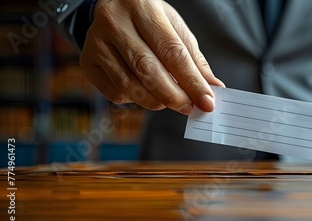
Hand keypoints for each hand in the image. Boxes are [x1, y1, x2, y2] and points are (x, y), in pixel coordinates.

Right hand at [80, 0, 224, 113]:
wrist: (114, 8)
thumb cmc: (149, 19)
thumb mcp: (175, 29)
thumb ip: (194, 60)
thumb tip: (212, 88)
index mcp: (144, 8)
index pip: (172, 52)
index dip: (191, 81)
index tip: (206, 102)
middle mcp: (115, 22)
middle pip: (148, 69)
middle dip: (174, 95)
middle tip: (190, 108)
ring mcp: (96, 41)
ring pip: (129, 84)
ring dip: (155, 101)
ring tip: (170, 101)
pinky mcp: (87, 60)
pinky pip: (114, 92)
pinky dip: (134, 100)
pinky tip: (144, 92)